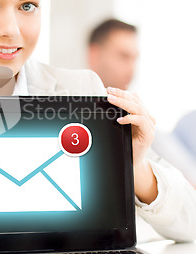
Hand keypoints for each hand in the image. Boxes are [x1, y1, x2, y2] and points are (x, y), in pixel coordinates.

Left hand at [106, 87, 157, 203]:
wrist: (132, 164)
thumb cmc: (124, 145)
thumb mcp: (119, 128)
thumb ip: (117, 116)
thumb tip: (103, 103)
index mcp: (141, 114)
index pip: (134, 98)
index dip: (122, 92)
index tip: (108, 90)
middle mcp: (148, 118)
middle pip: (136, 100)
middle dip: (121, 95)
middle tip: (108, 92)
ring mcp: (150, 126)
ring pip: (137, 108)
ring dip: (123, 103)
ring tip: (111, 100)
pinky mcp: (149, 135)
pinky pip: (141, 121)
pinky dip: (130, 118)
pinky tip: (120, 119)